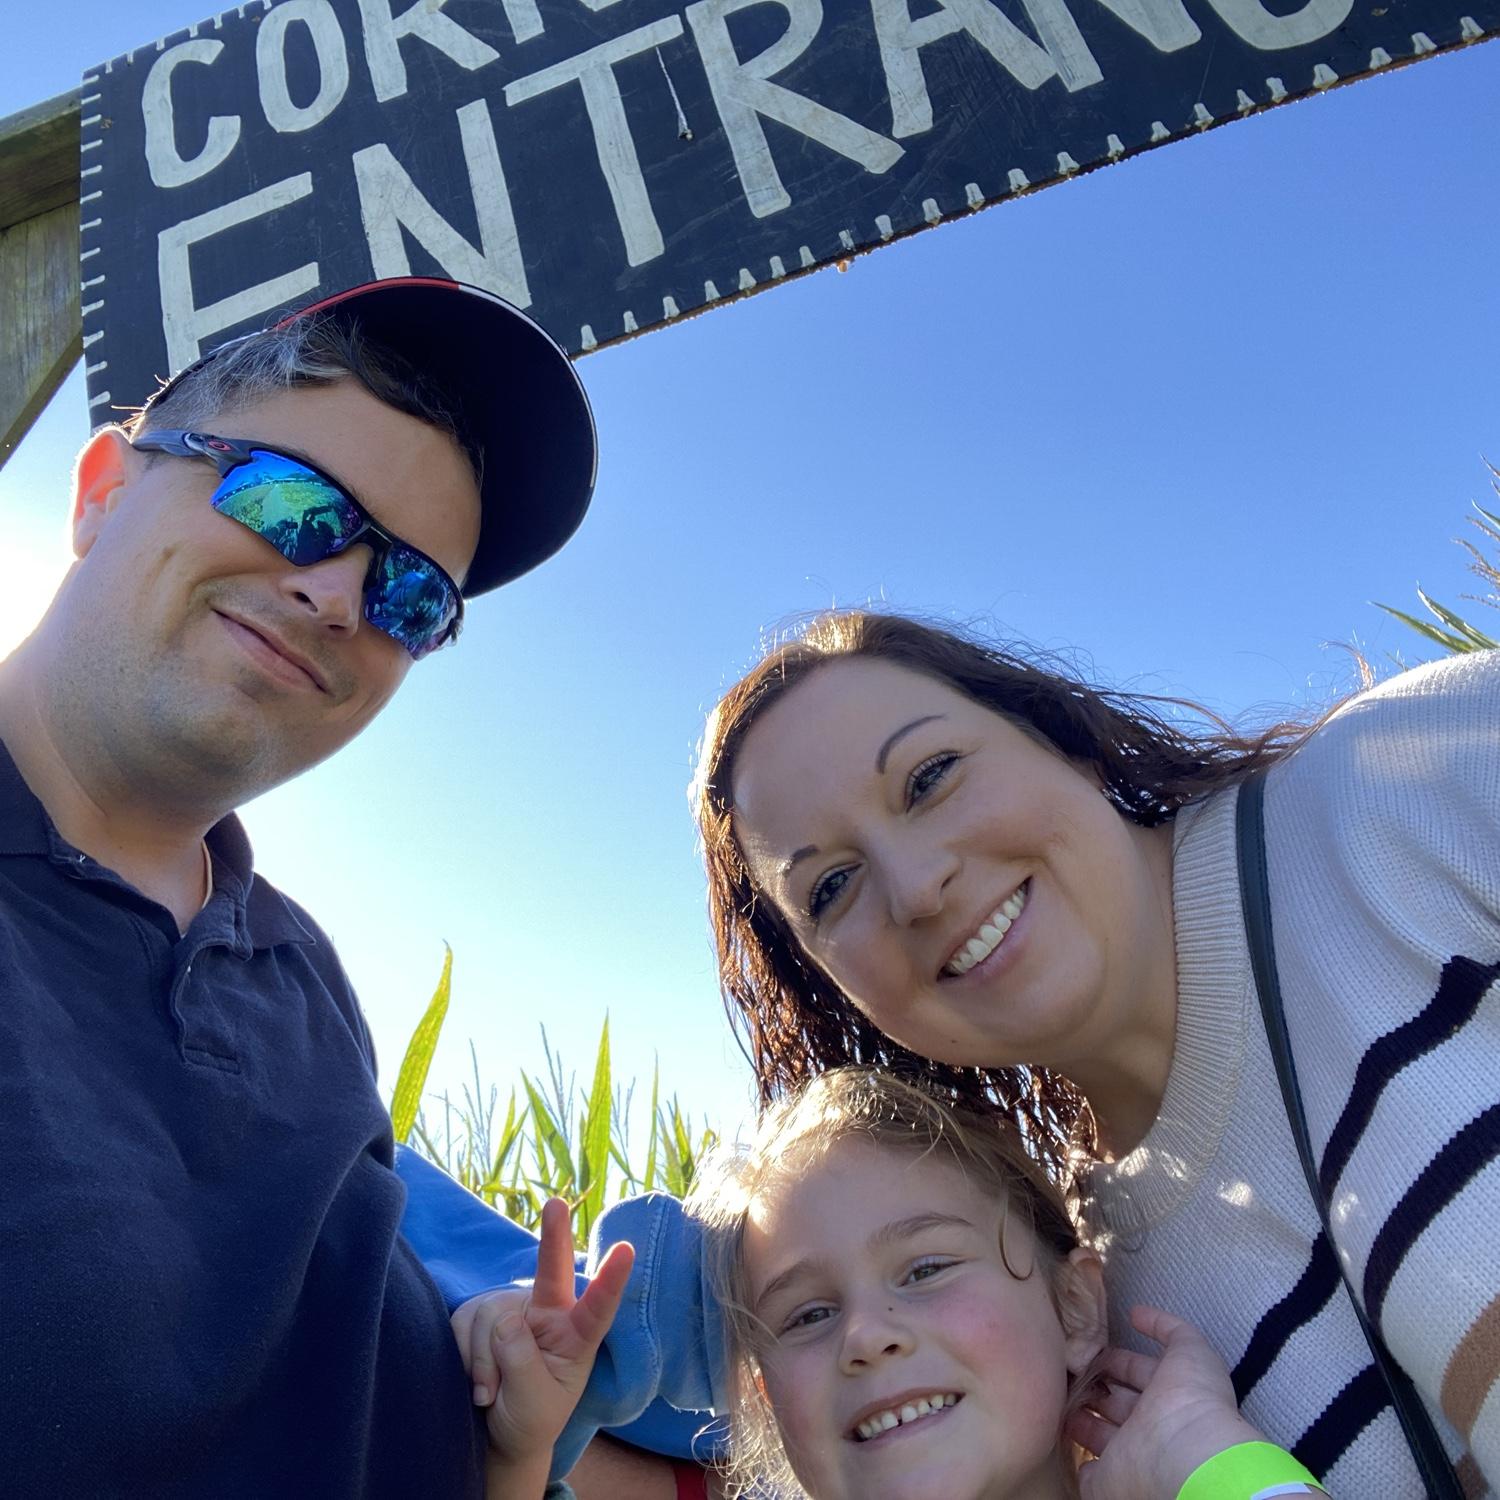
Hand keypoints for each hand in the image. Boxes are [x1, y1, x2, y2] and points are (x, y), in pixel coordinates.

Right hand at [450, 1198, 634, 1481]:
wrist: (494, 1433)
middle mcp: (547, 1314)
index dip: (611, 1280)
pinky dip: (465, 1359)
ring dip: (484, 1365)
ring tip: (490, 1395)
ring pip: (491, 1320)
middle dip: (554, 1235)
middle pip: (552, 1269)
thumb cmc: (529, 1419)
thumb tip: (504, 1319)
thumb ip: (522, 1361)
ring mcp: (512, 1311)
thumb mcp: (535, 1403)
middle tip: (556, 1204)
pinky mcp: (479, 1315)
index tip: (627, 1250)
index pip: (598, 1308)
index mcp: (576, 1337)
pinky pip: (463, 1326)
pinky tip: (474, 1383)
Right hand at [1065, 1305, 1265, 1499]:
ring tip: (1056, 1394)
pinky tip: (1060, 1438)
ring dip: (1081, 1415)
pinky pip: (1088, 1470)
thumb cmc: (1191, 1397)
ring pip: (1099, 1432)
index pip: (1138, 1373)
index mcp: (1168, 1396)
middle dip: (1096, 1386)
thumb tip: (1135, 1313)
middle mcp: (1148, 1425)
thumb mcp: (1190, 1349)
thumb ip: (1168, 1328)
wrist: (1186, 1458)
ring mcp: (1127, 1453)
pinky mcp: (1106, 1478)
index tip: (1092, 1349)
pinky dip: (1077, 1456)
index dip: (1118, 1361)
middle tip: (1068, 1369)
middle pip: (1117, 1402)